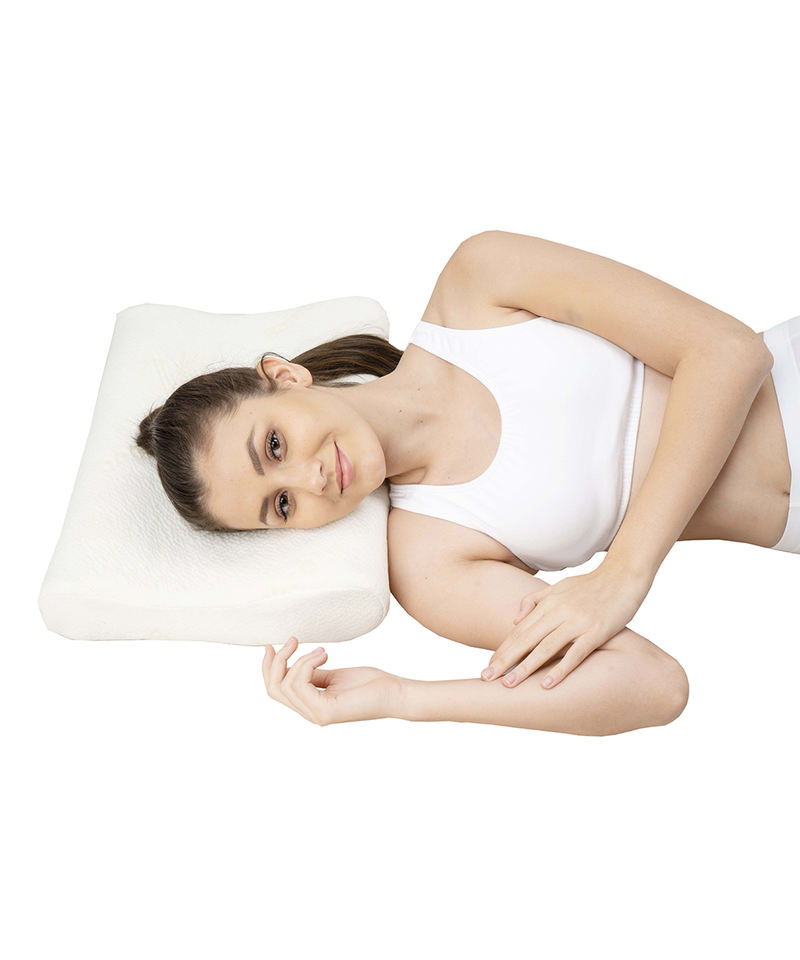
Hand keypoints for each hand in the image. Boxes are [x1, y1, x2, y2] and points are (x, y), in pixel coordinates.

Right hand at [262, 636, 403, 725]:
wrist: (395, 693)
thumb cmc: (370, 683)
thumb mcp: (334, 675)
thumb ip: (312, 674)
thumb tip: (294, 664)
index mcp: (309, 705)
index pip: (275, 690)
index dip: (268, 667)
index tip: (271, 644)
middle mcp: (309, 713)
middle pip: (273, 689)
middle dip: (277, 661)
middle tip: (293, 640)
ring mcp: (316, 715)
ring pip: (286, 684)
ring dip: (299, 660)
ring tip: (322, 651)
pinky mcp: (325, 712)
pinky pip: (300, 684)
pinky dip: (307, 664)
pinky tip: (324, 655)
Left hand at [481, 566, 650, 689]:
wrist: (624, 575)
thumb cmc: (592, 584)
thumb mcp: (560, 588)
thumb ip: (536, 601)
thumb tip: (515, 620)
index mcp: (549, 603)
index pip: (520, 630)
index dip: (503, 649)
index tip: (488, 667)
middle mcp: (559, 612)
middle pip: (526, 639)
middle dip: (505, 660)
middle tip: (487, 678)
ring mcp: (577, 622)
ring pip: (545, 648)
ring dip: (525, 668)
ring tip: (508, 685)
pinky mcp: (596, 631)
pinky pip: (575, 654)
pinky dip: (559, 669)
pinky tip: (546, 684)